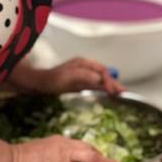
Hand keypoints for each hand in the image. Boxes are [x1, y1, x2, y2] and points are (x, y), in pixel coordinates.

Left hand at [8, 57, 122, 95]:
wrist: (37, 84)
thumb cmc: (50, 80)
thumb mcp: (67, 77)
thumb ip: (83, 76)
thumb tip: (99, 78)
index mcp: (83, 63)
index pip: (102, 70)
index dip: (109, 80)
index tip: (112, 91)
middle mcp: (84, 68)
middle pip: (104, 75)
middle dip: (114, 83)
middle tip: (125, 93)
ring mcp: (82, 76)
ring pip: (101, 81)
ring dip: (111, 88)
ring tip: (121, 96)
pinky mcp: (79, 84)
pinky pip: (95, 86)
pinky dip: (103, 91)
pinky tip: (108, 97)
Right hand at [10, 135, 123, 161]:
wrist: (10, 161)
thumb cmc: (22, 154)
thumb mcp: (44, 146)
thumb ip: (59, 151)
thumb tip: (68, 161)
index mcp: (62, 142)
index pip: (85, 147)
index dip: (96, 154)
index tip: (103, 159)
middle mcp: (65, 151)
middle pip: (93, 155)